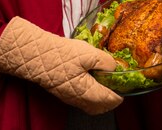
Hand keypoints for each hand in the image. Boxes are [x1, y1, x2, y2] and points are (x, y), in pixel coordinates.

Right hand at [0, 17, 122, 114]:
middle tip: (118, 87)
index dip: (120, 95)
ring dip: (101, 100)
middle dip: (112, 100)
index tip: (126, 86)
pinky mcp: (63, 93)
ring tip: (107, 85)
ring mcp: (69, 98)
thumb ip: (105, 62)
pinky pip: (81, 101)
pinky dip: (91, 96)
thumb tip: (115, 68)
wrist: (35, 55)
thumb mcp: (89, 53)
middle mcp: (78, 99)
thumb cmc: (62, 54)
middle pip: (100, 108)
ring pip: (90, 106)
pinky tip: (93, 82)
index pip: (109, 100)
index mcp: (87, 92)